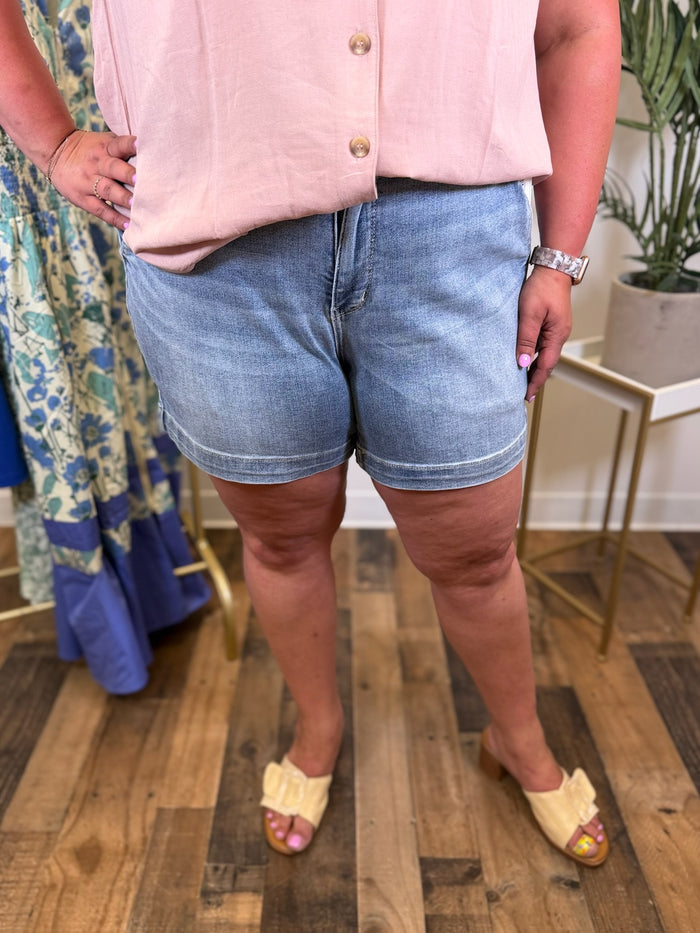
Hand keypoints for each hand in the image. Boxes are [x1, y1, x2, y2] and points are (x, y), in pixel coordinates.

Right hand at [49, 129, 136, 231]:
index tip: (142, 146)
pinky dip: (115, 218)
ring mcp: (89, 182)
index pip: (119, 144)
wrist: (56, 152)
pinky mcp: (83, 198)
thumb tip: (153, 155)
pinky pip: (101, 210)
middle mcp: (98, 164)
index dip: (130, 145)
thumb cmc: (91, 149)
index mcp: (105, 148)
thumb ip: (124, 148)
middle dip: (129, 175)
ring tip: (137, 205)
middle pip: (114, 168)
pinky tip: (128, 225)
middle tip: (142, 182)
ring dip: (123, 198)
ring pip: (108, 190)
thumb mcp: (104, 142)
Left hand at [516, 265, 572, 401]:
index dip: (535, 383)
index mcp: (557, 336)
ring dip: (533, 368)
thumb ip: (525, 340)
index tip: (526, 397)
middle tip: (522, 394)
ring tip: (520, 381)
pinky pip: (541, 345)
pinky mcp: (550, 324)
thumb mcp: (529, 314)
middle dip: (534, 379)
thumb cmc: (542, 288)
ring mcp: (555, 330)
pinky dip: (532, 355)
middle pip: (546, 364)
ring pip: (543, 355)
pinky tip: (523, 359)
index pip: (545, 367)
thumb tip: (521, 364)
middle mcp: (559, 336)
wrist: (553, 268)